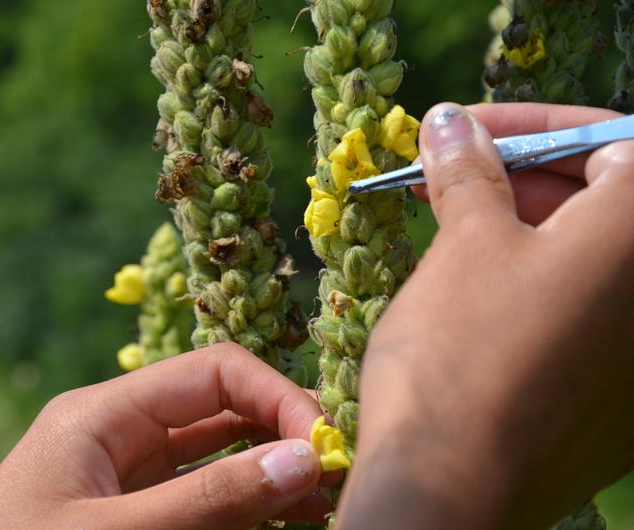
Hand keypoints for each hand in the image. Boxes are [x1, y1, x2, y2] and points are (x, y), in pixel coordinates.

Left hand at [0, 344, 328, 529]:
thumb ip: (209, 503)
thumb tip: (302, 461)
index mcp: (101, 413)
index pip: (211, 373)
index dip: (275, 397)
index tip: (322, 443)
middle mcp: (120, 434)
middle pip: (221, 408)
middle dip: (282, 431)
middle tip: (337, 469)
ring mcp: (129, 477)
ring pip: (220, 455)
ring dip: (274, 470)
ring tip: (327, 498)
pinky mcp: (136, 514)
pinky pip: (204, 496)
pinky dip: (249, 502)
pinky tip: (291, 514)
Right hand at [337, 103, 633, 529]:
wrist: (449, 499)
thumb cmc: (458, 355)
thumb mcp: (463, 245)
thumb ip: (469, 171)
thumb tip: (452, 122)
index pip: (612, 139)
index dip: (532, 125)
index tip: (466, 130)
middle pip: (607, 197)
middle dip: (524, 175)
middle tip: (449, 178)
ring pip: (592, 258)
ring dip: (526, 228)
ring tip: (453, 233)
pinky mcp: (621, 402)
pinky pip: (589, 314)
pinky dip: (540, 284)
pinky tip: (479, 296)